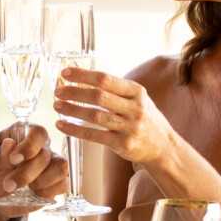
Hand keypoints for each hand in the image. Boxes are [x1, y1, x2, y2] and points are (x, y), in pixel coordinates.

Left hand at [0, 122, 67, 220]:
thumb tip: (10, 144)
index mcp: (23, 133)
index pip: (38, 133)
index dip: (29, 146)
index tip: (14, 160)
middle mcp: (41, 146)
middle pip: (46, 155)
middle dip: (26, 173)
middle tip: (8, 184)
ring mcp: (51, 164)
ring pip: (60, 168)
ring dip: (40, 182)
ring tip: (21, 188)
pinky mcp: (56, 182)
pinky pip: (63, 185)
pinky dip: (46, 192)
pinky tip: (31, 194)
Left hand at [53, 68, 177, 167]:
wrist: (164, 147)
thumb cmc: (145, 119)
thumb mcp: (137, 99)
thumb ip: (116, 90)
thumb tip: (83, 77)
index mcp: (137, 92)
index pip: (106, 79)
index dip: (83, 75)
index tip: (65, 73)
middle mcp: (135, 108)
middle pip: (99, 97)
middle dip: (75, 92)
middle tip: (58, 91)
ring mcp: (130, 127)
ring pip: (95, 116)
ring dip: (72, 110)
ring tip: (57, 106)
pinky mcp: (123, 144)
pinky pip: (95, 136)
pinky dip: (75, 130)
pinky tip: (62, 125)